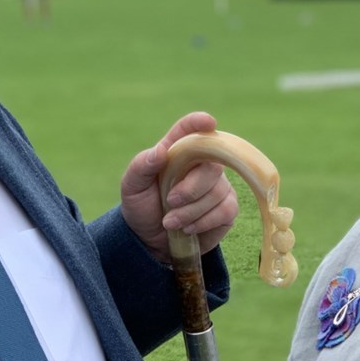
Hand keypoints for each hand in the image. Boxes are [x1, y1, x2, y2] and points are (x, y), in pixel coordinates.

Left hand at [119, 112, 238, 262]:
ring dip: (190, 212)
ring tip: (170, 222)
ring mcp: (217, 185)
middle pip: (211, 166)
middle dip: (190, 189)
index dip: (199, 123)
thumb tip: (160, 151)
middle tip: (169, 202)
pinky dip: (204, 222)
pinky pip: (226, 210)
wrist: (150, 238)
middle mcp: (202, 164)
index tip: (208, 121)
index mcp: (177, 151)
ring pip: (216, 193)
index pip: (190, 130)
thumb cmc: (142, 205)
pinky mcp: (227, 208)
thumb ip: (142, 166)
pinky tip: (188, 228)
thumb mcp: (132, 186)